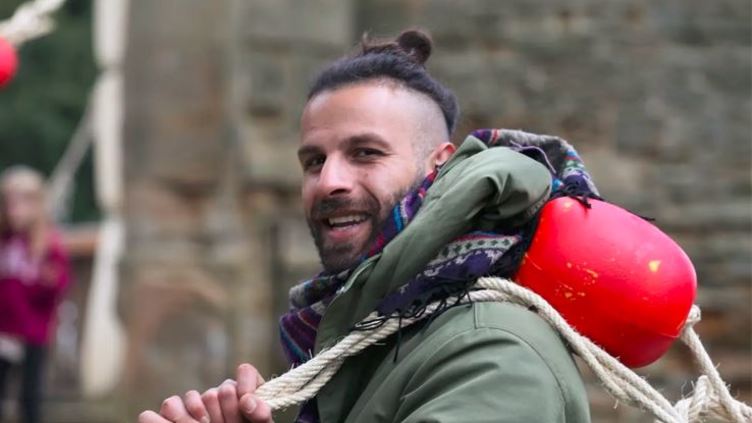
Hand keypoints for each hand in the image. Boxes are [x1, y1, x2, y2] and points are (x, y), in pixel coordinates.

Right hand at [138, 364, 272, 422]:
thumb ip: (260, 413)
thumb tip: (246, 401)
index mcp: (246, 391)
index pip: (245, 372)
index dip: (246, 386)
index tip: (246, 405)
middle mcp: (222, 393)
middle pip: (218, 390)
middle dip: (226, 413)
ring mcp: (200, 402)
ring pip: (193, 397)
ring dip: (201, 417)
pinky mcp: (178, 411)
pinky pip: (171, 404)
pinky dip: (177, 416)